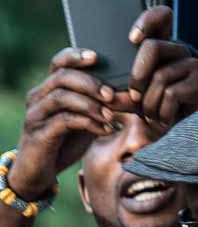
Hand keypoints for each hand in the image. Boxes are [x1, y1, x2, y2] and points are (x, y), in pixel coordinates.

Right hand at [7, 6, 197, 202]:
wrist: (38, 171)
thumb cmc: (63, 143)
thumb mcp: (84, 122)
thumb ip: (98, 109)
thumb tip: (132, 98)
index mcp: (49, 90)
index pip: (59, 63)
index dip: (76, 56)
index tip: (97, 57)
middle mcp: (39, 97)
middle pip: (62, 77)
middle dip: (90, 84)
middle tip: (112, 96)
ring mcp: (37, 114)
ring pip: (61, 97)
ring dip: (90, 104)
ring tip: (111, 115)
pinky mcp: (39, 134)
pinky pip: (62, 121)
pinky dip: (86, 123)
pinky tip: (104, 130)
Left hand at [126, 6, 197, 127]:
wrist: (188, 135)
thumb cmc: (162, 113)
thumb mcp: (138, 101)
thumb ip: (123, 95)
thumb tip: (109, 96)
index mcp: (165, 48)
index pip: (162, 16)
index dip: (148, 20)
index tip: (132, 39)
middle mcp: (181, 53)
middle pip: (152, 46)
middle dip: (137, 74)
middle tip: (133, 95)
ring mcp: (194, 67)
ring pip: (160, 76)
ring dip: (149, 102)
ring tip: (152, 116)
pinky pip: (172, 94)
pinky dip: (163, 112)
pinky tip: (165, 120)